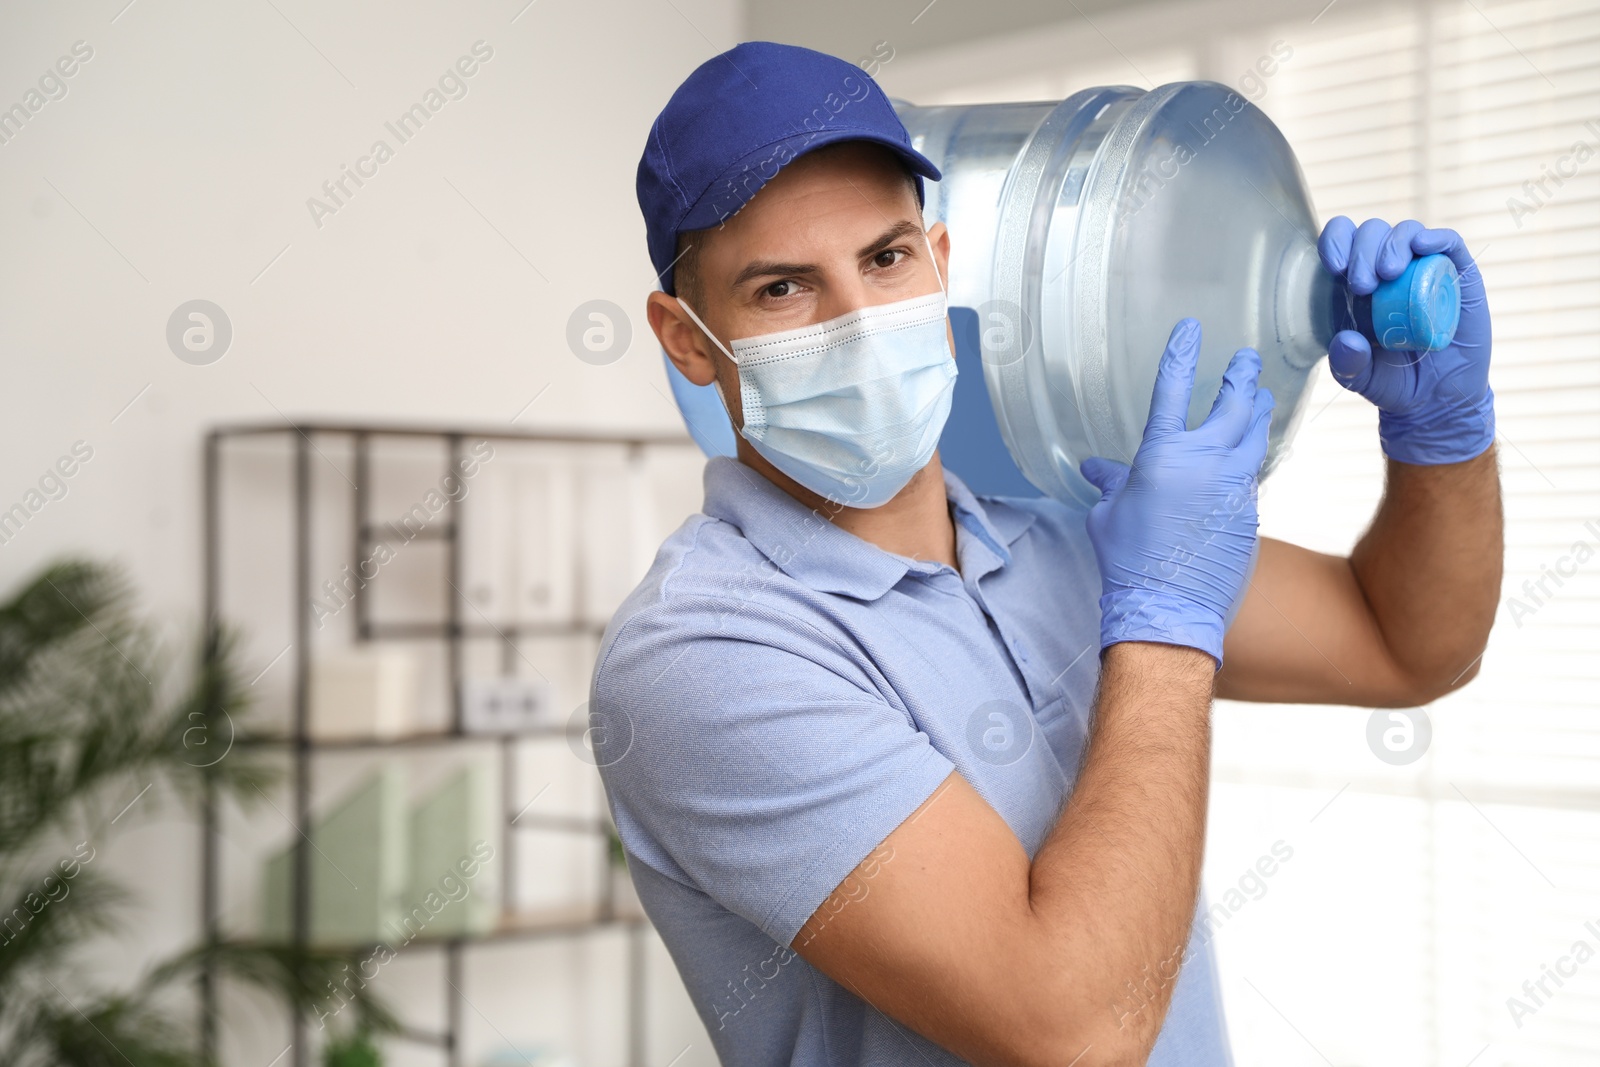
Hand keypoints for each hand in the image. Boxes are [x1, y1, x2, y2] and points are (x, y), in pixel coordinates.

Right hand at [1079, 318, 1273, 667]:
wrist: (1169, 608)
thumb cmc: (1129, 563)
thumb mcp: (1107, 516)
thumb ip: (1110, 484)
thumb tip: (1096, 469)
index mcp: (1162, 457)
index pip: (1172, 391)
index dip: (1181, 356)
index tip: (1191, 329)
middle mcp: (1205, 464)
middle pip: (1233, 406)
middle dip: (1241, 377)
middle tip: (1246, 360)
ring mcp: (1233, 487)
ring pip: (1255, 436)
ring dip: (1258, 411)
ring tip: (1263, 396)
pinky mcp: (1249, 513)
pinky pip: (1251, 475)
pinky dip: (1249, 459)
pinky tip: (1247, 457)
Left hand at [1317, 216, 1494, 464]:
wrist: (1438, 398)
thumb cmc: (1392, 381)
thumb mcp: (1360, 379)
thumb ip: (1347, 364)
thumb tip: (1345, 339)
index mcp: (1353, 285)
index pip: (1340, 243)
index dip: (1336, 241)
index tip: (1335, 266)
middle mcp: (1386, 270)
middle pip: (1371, 233)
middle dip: (1362, 250)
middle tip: (1364, 285)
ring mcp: (1422, 269)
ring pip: (1405, 233)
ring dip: (1393, 244)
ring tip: (1389, 273)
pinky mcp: (1456, 274)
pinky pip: (1447, 243)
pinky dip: (1435, 238)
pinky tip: (1423, 245)